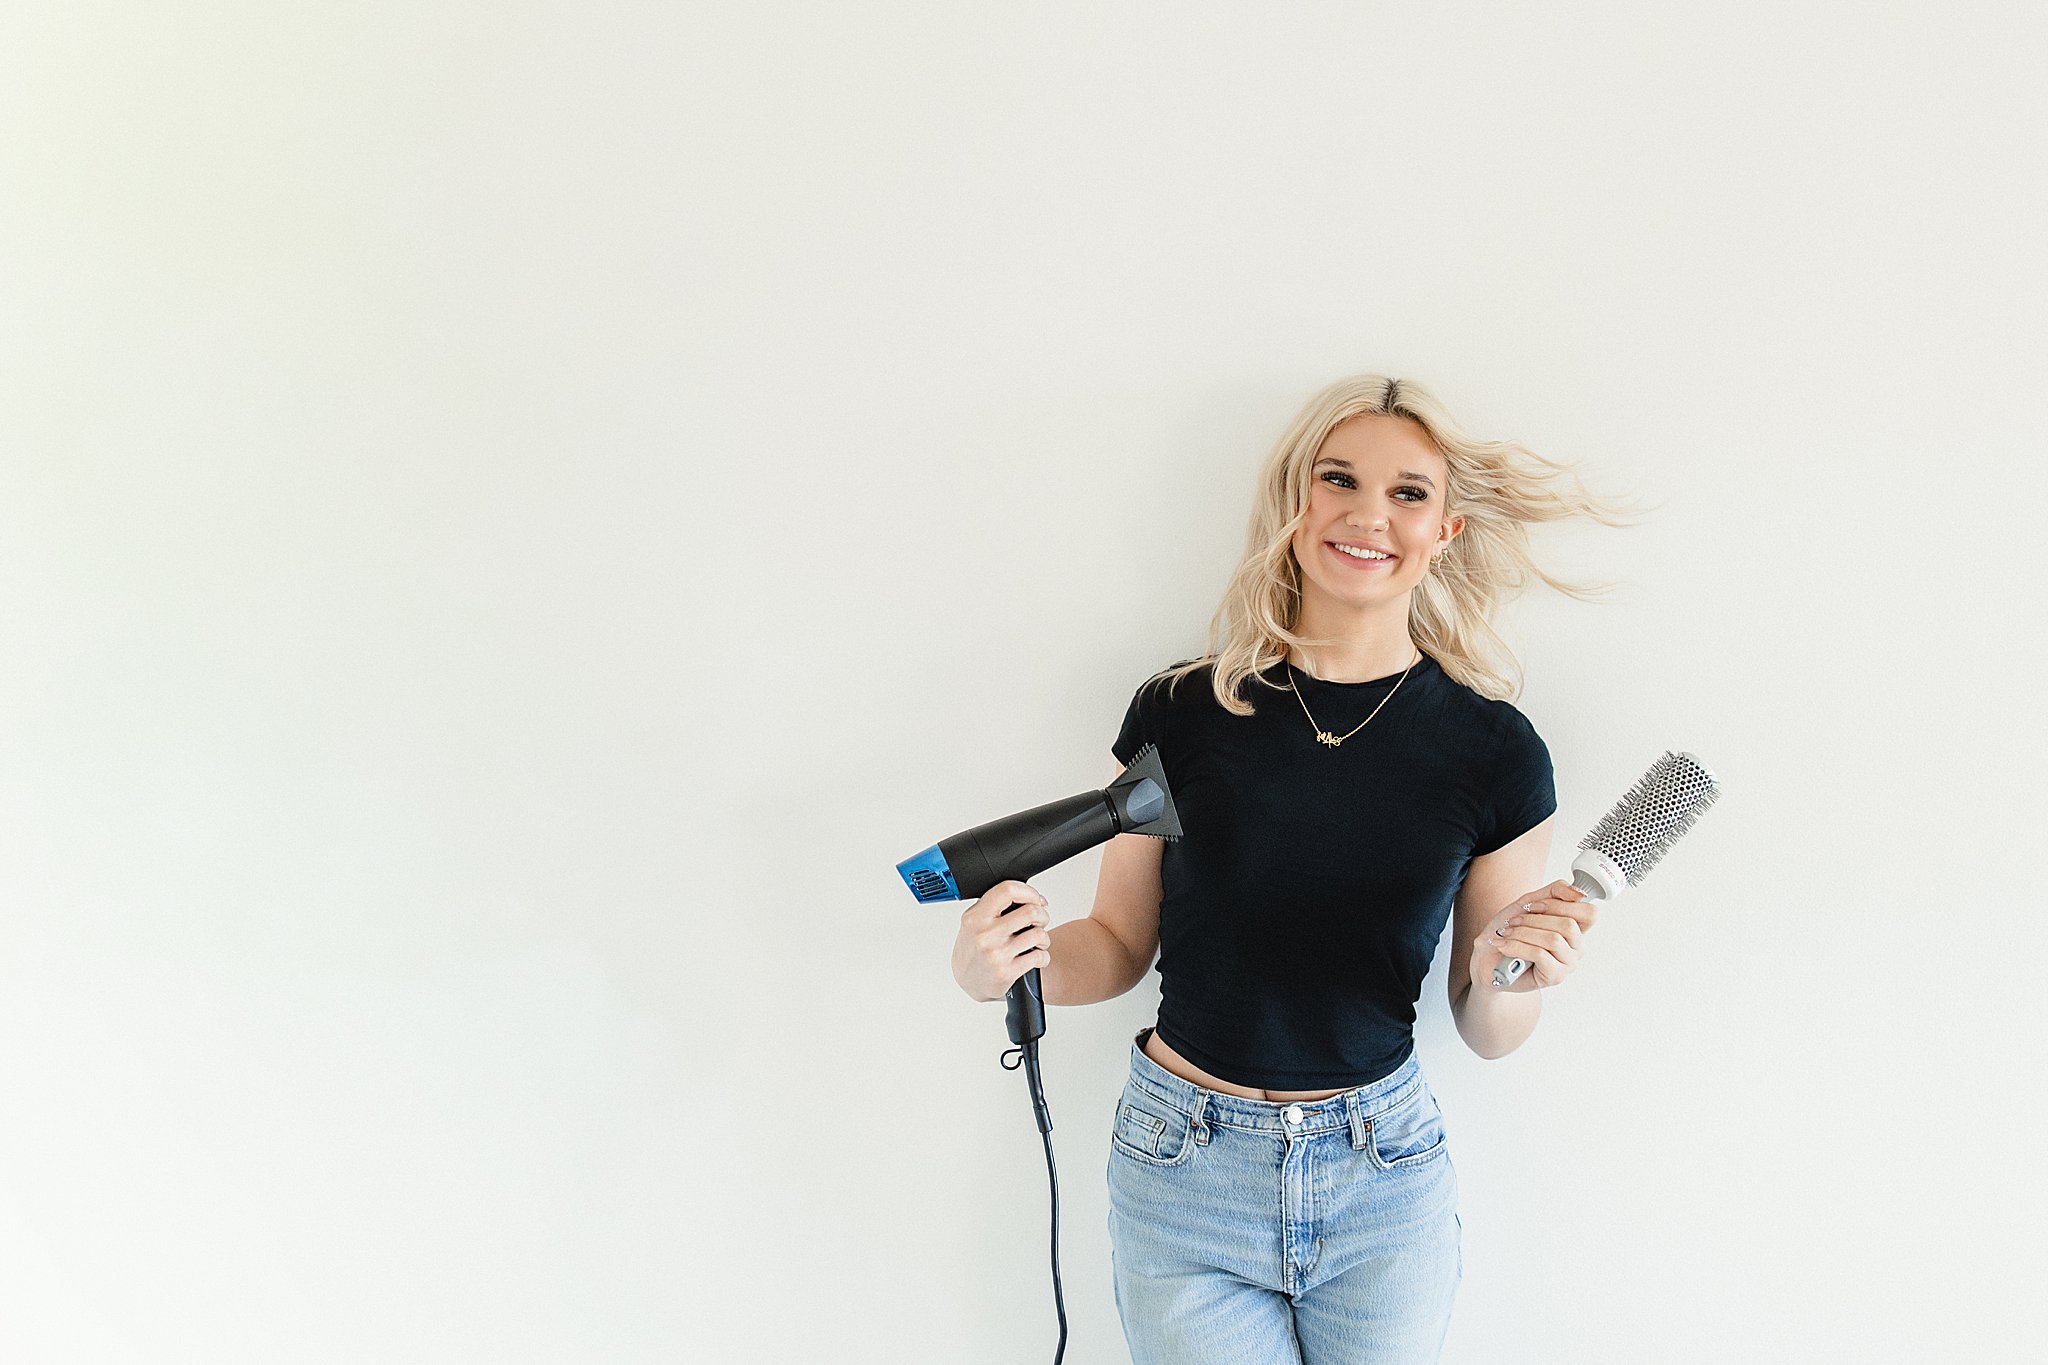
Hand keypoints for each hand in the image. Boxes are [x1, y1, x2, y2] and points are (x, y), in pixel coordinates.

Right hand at [950, 880, 1051, 1002]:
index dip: (1029, 891)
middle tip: (1040, 920)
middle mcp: (985, 934)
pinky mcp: (1007, 972)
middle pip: (1030, 911)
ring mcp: (996, 954)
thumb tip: (1033, 897)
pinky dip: (1044, 956)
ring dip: (1044, 937)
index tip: (1034, 898)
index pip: (1008, 890)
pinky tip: (1035, 956)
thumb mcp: (974, 921)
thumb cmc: (974, 948)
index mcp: (976, 917)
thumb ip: (996, 906)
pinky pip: (1039, 956)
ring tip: (1038, 941)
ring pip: (1039, 934)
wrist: (966, 980)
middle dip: (1042, 915)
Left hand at [1469, 879, 1597, 992]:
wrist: (1487, 957)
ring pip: (1553, 940)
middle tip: (1514, 921)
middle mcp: (1577, 947)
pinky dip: (1516, 946)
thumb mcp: (1530, 902)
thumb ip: (1556, 891)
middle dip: (1534, 919)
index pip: (1589, 913)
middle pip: (1569, 925)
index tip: (1533, 906)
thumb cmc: (1509, 930)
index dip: (1559, 905)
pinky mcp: (1555, 977)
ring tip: (1506, 933)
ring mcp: (1568, 964)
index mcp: (1576, 928)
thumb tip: (1579, 894)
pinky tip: (1504, 946)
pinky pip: (1539, 955)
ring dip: (1522, 932)